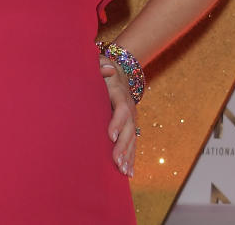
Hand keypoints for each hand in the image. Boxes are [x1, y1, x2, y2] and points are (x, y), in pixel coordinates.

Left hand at [100, 54, 138, 176]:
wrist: (121, 70)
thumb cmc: (104, 68)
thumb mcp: (102, 62)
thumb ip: (102, 65)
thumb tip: (108, 68)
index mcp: (120, 94)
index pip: (121, 109)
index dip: (117, 122)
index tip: (110, 136)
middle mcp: (129, 108)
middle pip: (129, 129)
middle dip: (123, 146)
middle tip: (116, 161)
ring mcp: (131, 119)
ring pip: (132, 139)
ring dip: (128, 156)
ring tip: (123, 171)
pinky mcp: (130, 126)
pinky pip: (132, 144)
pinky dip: (131, 158)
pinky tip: (128, 172)